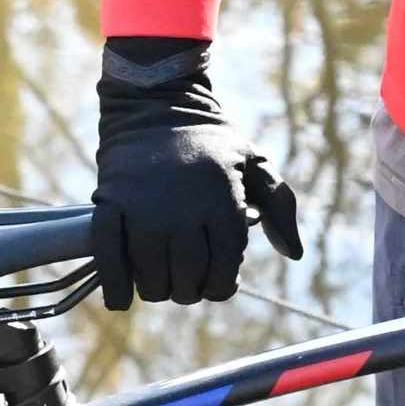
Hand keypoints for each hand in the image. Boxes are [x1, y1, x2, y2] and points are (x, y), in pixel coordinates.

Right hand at [90, 38, 304, 309]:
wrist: (156, 104)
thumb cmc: (212, 141)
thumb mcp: (255, 163)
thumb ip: (280, 207)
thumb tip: (295, 254)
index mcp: (222, 202)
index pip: (224, 271)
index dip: (221, 285)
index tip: (215, 279)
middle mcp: (184, 210)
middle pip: (188, 280)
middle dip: (190, 290)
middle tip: (186, 280)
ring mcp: (143, 209)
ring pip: (151, 277)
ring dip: (157, 290)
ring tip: (160, 281)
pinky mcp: (110, 205)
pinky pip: (109, 258)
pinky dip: (116, 287)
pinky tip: (122, 301)